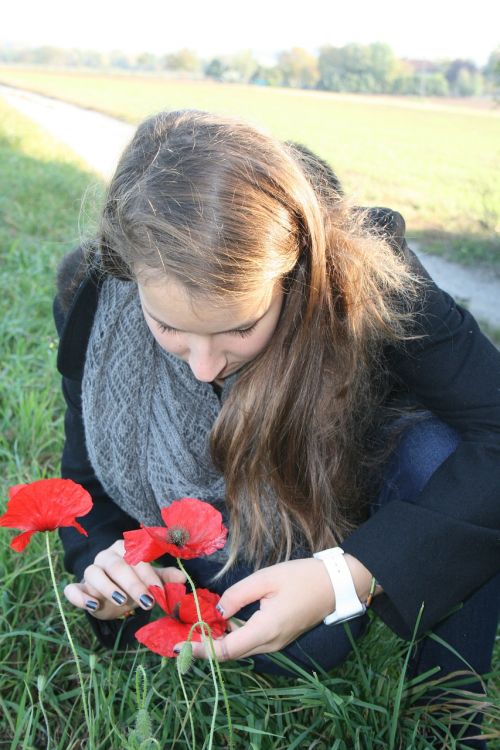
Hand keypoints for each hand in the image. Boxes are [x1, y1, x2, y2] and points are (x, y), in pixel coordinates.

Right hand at [63, 540, 185, 619]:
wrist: (111, 596)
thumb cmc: (133, 583)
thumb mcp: (149, 581)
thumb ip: (164, 578)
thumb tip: (183, 579)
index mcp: (125, 549)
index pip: (136, 559)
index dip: (148, 575)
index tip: (158, 592)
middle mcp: (106, 556)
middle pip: (117, 566)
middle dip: (132, 584)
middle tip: (147, 603)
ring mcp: (90, 570)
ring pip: (94, 573)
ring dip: (107, 587)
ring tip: (121, 602)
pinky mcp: (77, 587)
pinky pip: (72, 589)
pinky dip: (80, 597)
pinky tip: (92, 606)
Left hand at [179, 558, 334, 660]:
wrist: (335, 584)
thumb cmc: (301, 577)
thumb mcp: (266, 578)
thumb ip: (238, 595)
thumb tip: (218, 611)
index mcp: (266, 630)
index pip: (226, 650)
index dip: (201, 650)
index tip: (177, 648)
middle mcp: (270, 644)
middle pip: (231, 653)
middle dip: (204, 647)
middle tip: (179, 637)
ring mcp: (276, 643)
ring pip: (240, 649)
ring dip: (217, 642)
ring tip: (194, 629)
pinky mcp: (279, 637)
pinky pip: (250, 643)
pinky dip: (232, 637)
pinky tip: (220, 623)